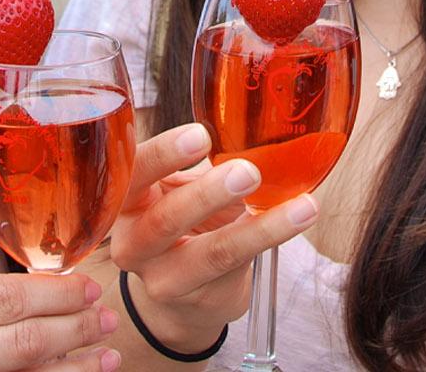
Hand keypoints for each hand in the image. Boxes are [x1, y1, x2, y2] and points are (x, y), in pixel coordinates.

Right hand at [109, 123, 319, 351]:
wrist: (180, 294)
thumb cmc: (183, 220)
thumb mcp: (177, 188)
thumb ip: (194, 163)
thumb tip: (249, 125)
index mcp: (124, 201)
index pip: (133, 173)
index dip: (164, 154)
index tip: (201, 135)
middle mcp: (132, 243)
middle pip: (165, 220)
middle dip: (209, 194)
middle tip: (248, 172)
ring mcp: (161, 278)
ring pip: (211, 253)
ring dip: (259, 228)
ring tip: (300, 206)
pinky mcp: (197, 299)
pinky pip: (238, 267)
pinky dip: (270, 239)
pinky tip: (299, 218)